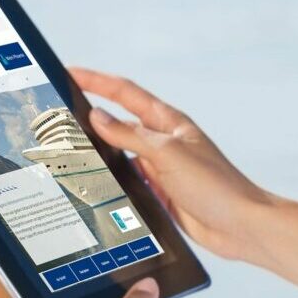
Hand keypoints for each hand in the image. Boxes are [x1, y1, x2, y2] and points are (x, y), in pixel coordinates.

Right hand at [72, 67, 276, 263]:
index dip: (97, 81)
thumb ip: (131, 136)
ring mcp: (161, 168)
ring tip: (66, 149)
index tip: (70, 72)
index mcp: (169, 123)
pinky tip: (92, 184)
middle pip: (119, 122)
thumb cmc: (214, 185)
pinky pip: (127, 181)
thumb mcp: (168, 154)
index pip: (125, 93)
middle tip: (58, 112)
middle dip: (90, 115)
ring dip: (98, 151)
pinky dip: (110, 180)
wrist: (240, 226)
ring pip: (120, 154)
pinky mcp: (160, 193)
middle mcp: (163, 142)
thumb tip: (98, 116)